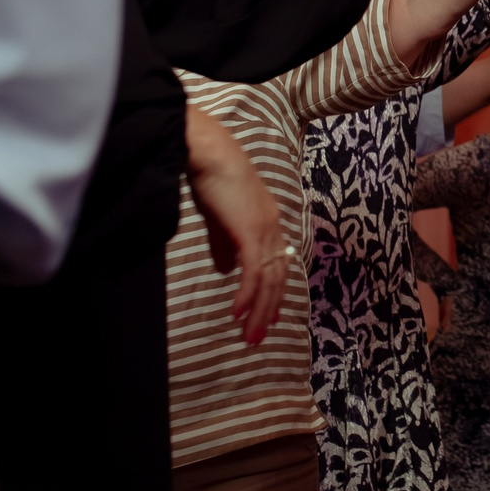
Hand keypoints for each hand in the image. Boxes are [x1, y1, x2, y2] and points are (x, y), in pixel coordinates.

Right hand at [183, 110, 288, 346]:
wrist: (211, 154)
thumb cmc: (212, 179)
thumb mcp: (221, 217)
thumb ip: (225, 243)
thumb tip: (226, 269)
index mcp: (269, 223)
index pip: (278, 265)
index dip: (274, 292)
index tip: (268, 315)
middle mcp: (273, 229)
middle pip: (277, 278)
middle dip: (268, 310)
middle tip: (257, 336)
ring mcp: (265, 231)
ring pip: (268, 281)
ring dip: (258, 311)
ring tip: (249, 335)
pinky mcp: (251, 234)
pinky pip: (253, 273)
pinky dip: (247, 295)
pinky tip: (237, 313)